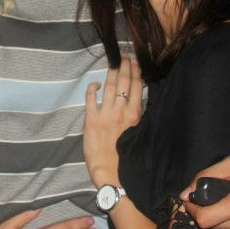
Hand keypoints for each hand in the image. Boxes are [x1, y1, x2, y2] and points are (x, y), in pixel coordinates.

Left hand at [83, 56, 141, 186]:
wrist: (111, 172)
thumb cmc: (127, 157)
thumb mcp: (138, 134)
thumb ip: (138, 116)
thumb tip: (137, 101)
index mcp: (135, 115)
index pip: (136, 87)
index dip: (135, 72)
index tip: (135, 61)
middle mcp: (120, 111)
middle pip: (123, 83)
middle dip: (124, 67)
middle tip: (124, 56)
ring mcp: (105, 114)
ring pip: (109, 87)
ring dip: (111, 73)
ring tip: (114, 63)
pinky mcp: (90, 119)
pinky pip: (90, 98)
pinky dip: (92, 88)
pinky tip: (95, 83)